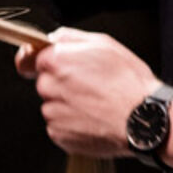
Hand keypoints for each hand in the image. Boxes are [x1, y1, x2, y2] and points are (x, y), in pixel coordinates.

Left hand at [14, 28, 159, 157]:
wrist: (142, 119)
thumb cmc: (128, 82)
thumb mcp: (104, 44)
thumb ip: (70, 38)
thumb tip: (53, 38)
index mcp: (56, 61)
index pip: (29, 59)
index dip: (40, 62)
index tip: (40, 66)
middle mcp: (49, 86)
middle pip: (44, 84)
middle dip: (61, 85)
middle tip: (90, 87)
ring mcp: (53, 112)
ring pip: (53, 106)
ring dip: (68, 106)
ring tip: (96, 105)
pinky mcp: (59, 134)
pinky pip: (59, 127)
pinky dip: (72, 125)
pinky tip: (93, 119)